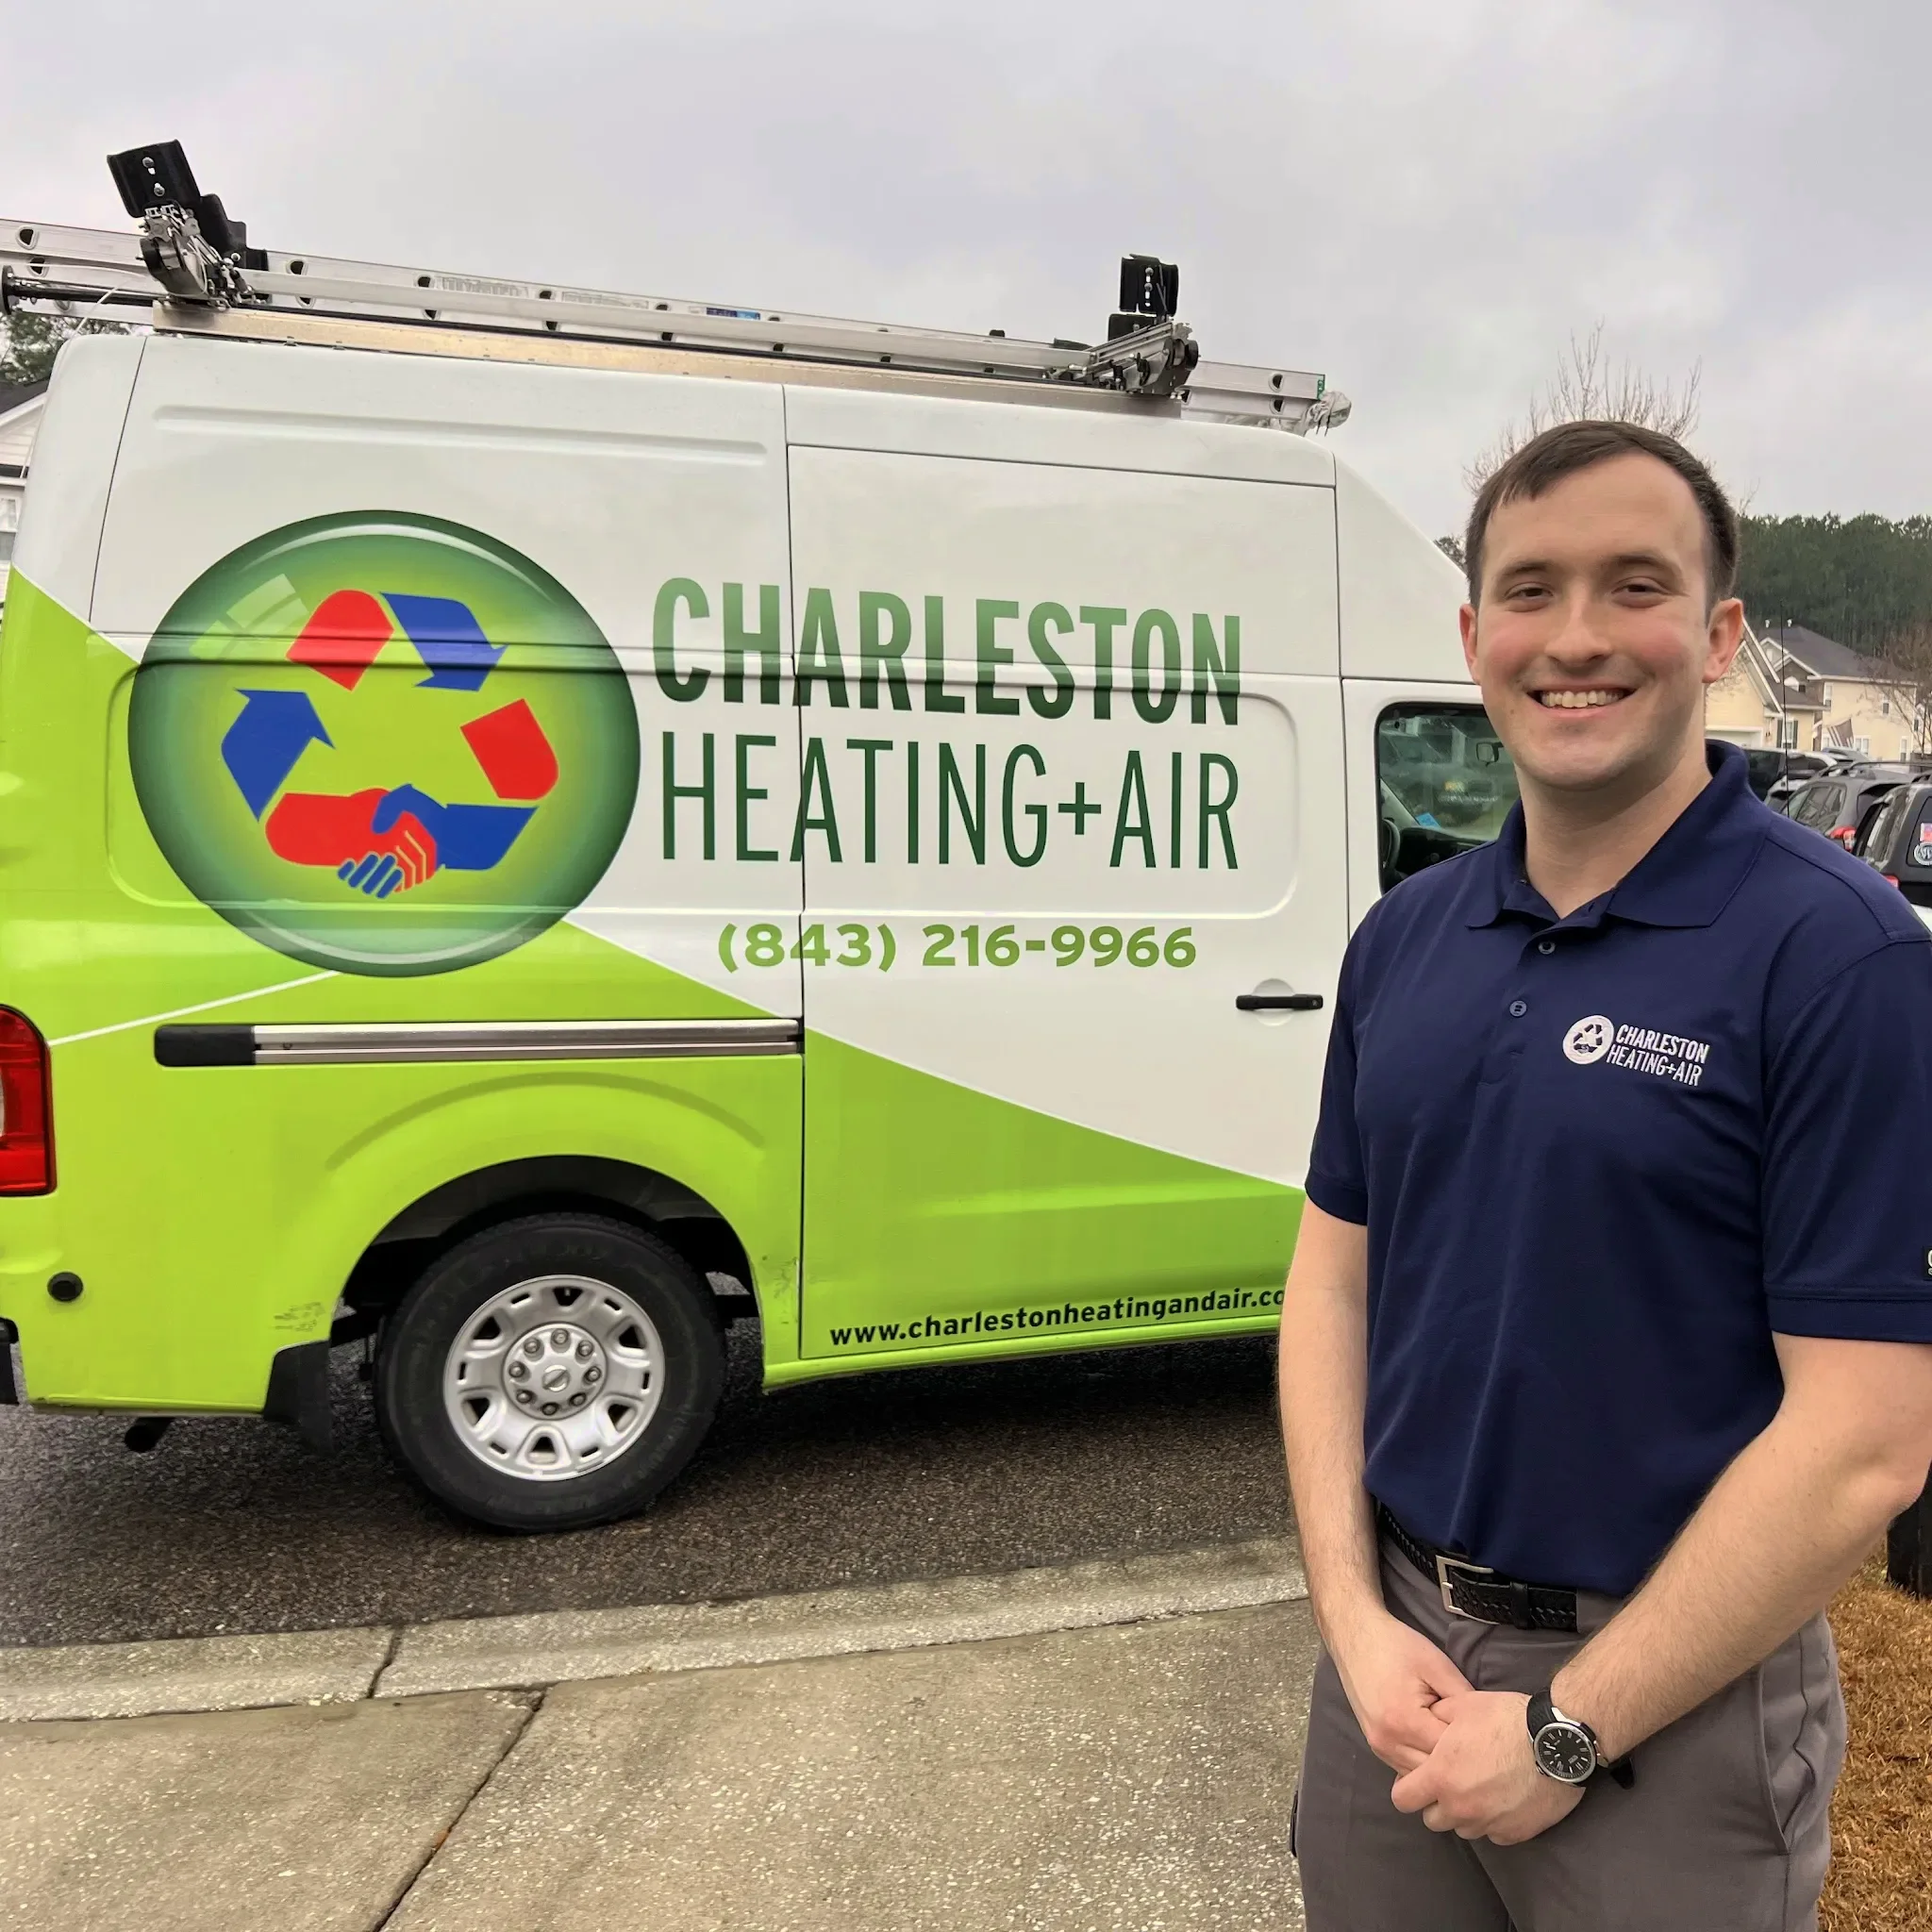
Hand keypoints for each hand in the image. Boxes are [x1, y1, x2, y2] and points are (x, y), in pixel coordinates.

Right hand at [1329, 1610, 1473, 1772]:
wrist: (1355, 1635)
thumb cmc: (1396, 1645)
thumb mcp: (1436, 1665)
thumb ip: (1463, 1698)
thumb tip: (1484, 1727)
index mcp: (1405, 1721)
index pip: (1449, 1754)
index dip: (1471, 1746)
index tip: (1485, 1735)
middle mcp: (1388, 1742)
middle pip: (1434, 1772)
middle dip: (1457, 1761)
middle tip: (1476, 1744)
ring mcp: (1378, 1747)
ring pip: (1419, 1775)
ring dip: (1439, 1766)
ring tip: (1457, 1746)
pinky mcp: (1375, 1746)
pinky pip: (1405, 1767)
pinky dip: (1423, 1763)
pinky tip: (1436, 1747)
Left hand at [1389, 1691, 1583, 1843]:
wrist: (1557, 1741)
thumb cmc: (1507, 1718)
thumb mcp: (1463, 1705)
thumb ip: (1436, 1718)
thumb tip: (1427, 1720)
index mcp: (1442, 1777)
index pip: (1403, 1800)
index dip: (1406, 1788)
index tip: (1418, 1778)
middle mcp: (1461, 1807)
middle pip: (1433, 1820)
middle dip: (1437, 1803)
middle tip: (1452, 1781)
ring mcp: (1490, 1824)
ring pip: (1464, 1829)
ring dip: (1465, 1813)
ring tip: (1480, 1788)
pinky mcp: (1516, 1834)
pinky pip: (1493, 1834)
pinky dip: (1493, 1821)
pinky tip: (1503, 1798)